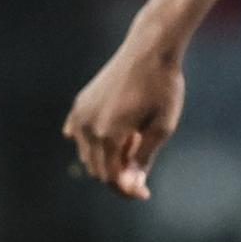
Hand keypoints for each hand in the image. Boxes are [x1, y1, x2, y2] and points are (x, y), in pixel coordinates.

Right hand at [62, 41, 185, 199]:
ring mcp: (81, 113)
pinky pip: (78, 134)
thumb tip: (131, 187)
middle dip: (119, 174)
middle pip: (98, 169)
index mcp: (108, 135)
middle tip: (143, 165)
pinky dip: (92, 142)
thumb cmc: (162, 87)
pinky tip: (107, 138)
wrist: (150, 49)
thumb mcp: (161, 127)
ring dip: (108, 157)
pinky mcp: (80, 103)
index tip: (145, 193)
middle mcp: (88, 126)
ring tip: (134, 140)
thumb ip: (143, 159)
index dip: (127, 189)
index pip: (111, 177)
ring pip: (88, 154)